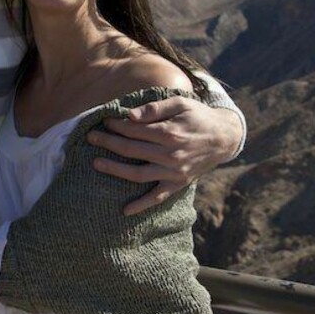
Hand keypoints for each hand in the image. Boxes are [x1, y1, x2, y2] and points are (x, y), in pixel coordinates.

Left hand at [87, 97, 241, 215]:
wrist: (224, 138)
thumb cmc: (198, 116)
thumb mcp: (180, 103)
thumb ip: (154, 108)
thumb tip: (130, 115)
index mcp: (169, 133)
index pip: (134, 130)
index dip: (116, 125)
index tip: (104, 120)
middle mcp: (170, 155)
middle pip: (131, 150)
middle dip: (108, 142)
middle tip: (90, 137)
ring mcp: (173, 172)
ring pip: (138, 174)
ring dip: (114, 170)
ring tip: (95, 163)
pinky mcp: (177, 184)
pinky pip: (157, 197)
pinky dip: (141, 205)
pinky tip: (125, 210)